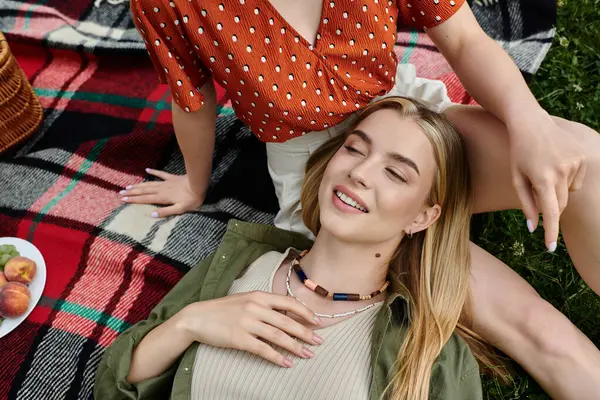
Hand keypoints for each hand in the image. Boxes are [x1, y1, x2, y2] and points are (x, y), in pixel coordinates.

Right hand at [120, 169, 205, 217]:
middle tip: (121, 193)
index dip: (134, 200)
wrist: (199, 184)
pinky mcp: (172, 177)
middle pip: (144, 191)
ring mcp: (166, 182)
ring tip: (129, 186)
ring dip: (139, 185)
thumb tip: (152, 215)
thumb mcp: (180, 209)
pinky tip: (147, 170)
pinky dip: (154, 172)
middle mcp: (161, 189)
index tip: (123, 200)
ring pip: (149, 183)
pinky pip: (161, 174)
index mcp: (162, 198)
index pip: (145, 199)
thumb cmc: (191, 199)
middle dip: (132, 192)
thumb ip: (166, 212)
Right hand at [176, 291, 322, 367]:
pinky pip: (263, 350)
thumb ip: (264, 304)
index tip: (318, 322)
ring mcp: (247, 323)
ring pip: (279, 336)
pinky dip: (277, 357)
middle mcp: (255, 307)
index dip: (305, 313)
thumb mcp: (245, 299)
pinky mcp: (239, 339)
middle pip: (287, 321)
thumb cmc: (222, 309)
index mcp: (259, 296)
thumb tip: (287, 313)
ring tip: (308, 355)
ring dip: (296, 347)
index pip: (289, 303)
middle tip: (319, 342)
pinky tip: (287, 363)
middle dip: (306, 333)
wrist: (197, 317)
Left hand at [508, 115, 586, 250]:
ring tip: (544, 168)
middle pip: (560, 204)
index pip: (551, 212)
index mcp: (543, 178)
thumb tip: (533, 227)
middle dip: (551, 206)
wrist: (531, 123)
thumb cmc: (519, 153)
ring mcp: (575, 163)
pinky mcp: (582, 157)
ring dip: (558, 189)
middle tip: (538, 190)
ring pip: (569, 193)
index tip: (551, 248)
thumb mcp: (516, 178)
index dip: (551, 231)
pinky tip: (556, 162)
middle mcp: (562, 171)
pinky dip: (567, 178)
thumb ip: (526, 203)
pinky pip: (576, 181)